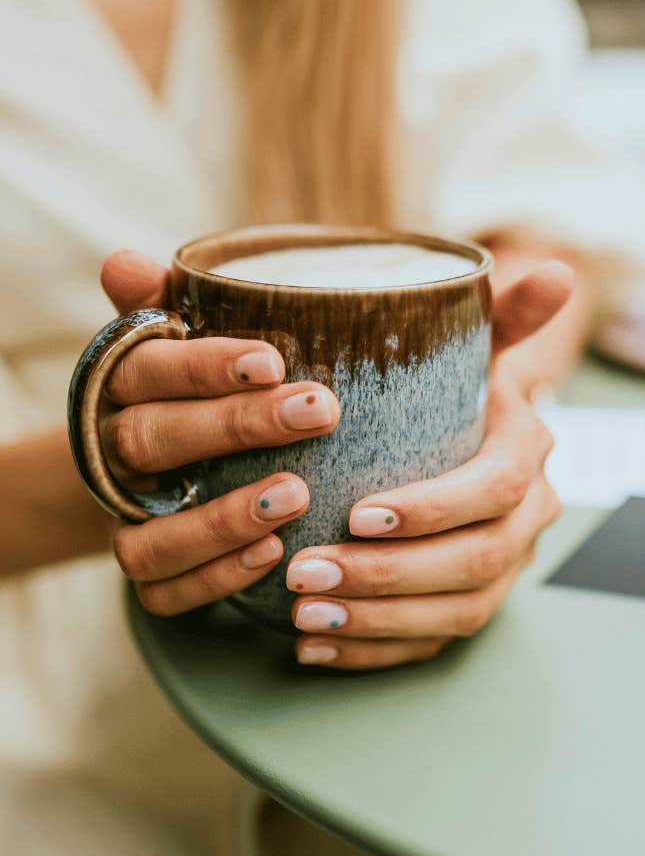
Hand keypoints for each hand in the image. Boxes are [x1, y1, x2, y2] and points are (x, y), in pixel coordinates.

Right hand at [99, 251, 339, 613]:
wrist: (161, 466)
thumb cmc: (197, 390)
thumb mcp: (185, 341)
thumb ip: (166, 302)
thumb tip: (127, 263)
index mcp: (123, 388)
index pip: (147, 368)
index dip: (204, 366)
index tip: (273, 360)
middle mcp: (115, 455)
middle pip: (152, 441)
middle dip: (235, 426)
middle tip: (317, 410)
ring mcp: (127, 519)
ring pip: (150, 533)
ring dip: (222, 520)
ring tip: (297, 495)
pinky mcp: (148, 574)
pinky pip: (163, 592)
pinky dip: (216, 578)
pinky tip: (274, 553)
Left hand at [287, 263, 571, 669]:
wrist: (462, 446)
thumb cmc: (455, 394)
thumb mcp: (475, 349)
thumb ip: (504, 315)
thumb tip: (559, 269)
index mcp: (528, 457)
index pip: (495, 490)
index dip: (435, 508)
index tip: (360, 512)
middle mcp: (527, 521)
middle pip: (475, 562)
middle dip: (389, 574)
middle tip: (307, 571)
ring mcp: (502, 572)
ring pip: (455, 613)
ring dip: (376, 621)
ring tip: (302, 613)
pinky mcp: (469, 608)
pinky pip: (430, 646)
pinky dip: (370, 652)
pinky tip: (313, 649)